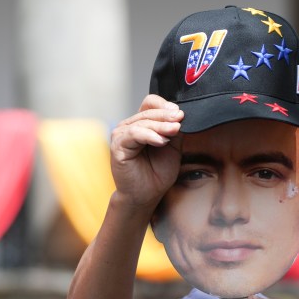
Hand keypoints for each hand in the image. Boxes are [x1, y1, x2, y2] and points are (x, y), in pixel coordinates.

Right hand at [109, 94, 183, 209]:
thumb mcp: (173, 148)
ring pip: (142, 122)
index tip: (180, 114)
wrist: (146, 195)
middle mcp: (129, 126)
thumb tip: (179, 114)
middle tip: (180, 120)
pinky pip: (134, 134)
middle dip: (167, 116)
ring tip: (174, 131)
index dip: (165, 105)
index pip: (150, 103)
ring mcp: (122, 135)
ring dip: (160, 126)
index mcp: (142, 124)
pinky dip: (149, 135)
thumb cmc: (157, 173)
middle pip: (148, 112)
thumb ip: (174, 131)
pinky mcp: (118, 146)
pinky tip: (161, 141)